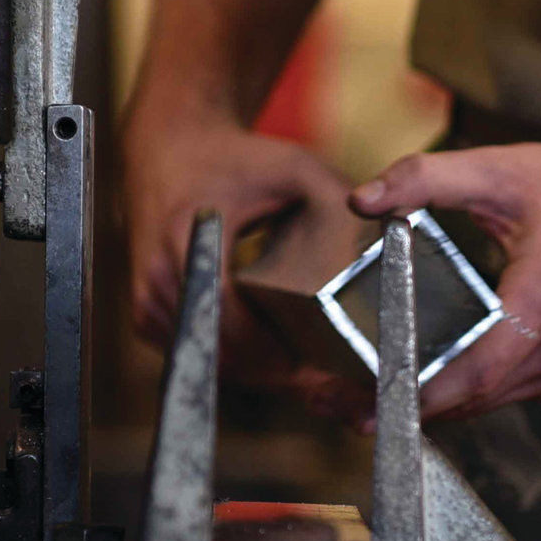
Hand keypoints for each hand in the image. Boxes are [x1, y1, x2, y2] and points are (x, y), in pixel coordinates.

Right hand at [122, 111, 353, 398]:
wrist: (169, 151)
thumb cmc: (236, 159)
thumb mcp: (293, 166)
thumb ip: (341, 194)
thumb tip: (394, 230)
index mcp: (188, 238)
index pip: (229, 318)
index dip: (275, 353)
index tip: (321, 371)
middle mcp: (157, 277)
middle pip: (222, 353)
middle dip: (279, 376)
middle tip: (333, 389)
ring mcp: (146, 301)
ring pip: (211, 364)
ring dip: (261, 375)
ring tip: (316, 380)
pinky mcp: (147, 316)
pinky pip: (200, 356)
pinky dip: (239, 363)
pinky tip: (281, 362)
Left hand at [350, 141, 540, 419]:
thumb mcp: (495, 169)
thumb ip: (424, 178)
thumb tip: (361, 200)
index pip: (478, 366)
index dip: (422, 390)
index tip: (370, 398)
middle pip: (476, 395)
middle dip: (410, 404)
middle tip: (345, 405)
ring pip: (489, 403)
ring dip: (433, 407)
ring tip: (369, 399)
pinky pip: (504, 396)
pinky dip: (463, 395)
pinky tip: (423, 384)